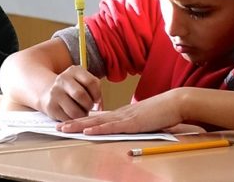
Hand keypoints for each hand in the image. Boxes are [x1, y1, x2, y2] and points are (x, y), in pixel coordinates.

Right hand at [40, 65, 102, 120]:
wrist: (50, 93)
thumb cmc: (74, 89)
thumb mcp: (84, 83)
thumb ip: (95, 90)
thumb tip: (100, 106)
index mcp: (74, 71)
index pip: (91, 82)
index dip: (97, 94)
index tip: (96, 99)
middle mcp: (63, 79)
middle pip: (80, 95)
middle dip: (88, 105)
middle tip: (88, 107)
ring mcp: (54, 93)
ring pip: (74, 111)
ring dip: (81, 115)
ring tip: (81, 112)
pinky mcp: (51, 106)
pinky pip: (67, 119)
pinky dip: (73, 120)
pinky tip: (72, 114)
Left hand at [58, 88, 185, 134]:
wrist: (176, 103)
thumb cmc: (163, 112)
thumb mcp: (143, 119)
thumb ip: (133, 124)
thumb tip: (126, 129)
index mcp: (122, 114)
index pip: (97, 118)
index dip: (82, 121)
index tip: (68, 123)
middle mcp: (119, 114)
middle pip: (92, 119)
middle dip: (74, 123)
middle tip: (58, 127)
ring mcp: (125, 118)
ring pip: (97, 122)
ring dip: (79, 126)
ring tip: (64, 128)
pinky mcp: (133, 123)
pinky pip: (112, 127)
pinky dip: (98, 129)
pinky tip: (87, 131)